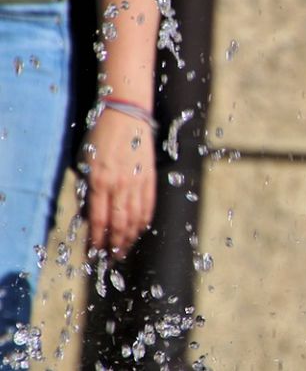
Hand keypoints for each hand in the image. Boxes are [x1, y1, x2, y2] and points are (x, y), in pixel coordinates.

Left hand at [79, 107, 156, 258]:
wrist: (127, 115)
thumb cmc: (101, 137)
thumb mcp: (85, 163)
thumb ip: (88, 190)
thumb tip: (89, 214)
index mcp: (100, 182)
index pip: (98, 220)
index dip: (97, 240)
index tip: (95, 252)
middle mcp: (120, 185)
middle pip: (119, 223)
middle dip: (115, 244)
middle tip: (112, 258)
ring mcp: (138, 182)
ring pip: (136, 218)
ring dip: (130, 237)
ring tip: (125, 249)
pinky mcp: (151, 177)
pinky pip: (149, 205)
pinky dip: (144, 221)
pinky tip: (140, 229)